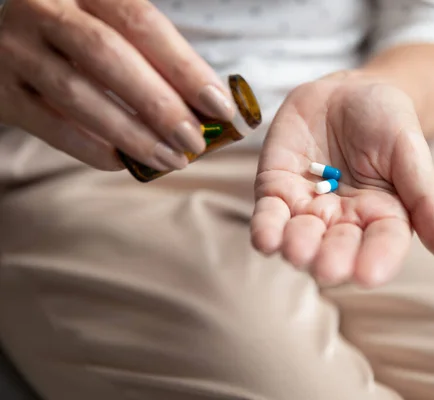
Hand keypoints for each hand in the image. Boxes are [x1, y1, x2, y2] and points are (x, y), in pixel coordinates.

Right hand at [0, 0, 232, 170]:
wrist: (8, 42)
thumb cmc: (82, 41)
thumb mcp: (116, 29)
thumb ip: (157, 59)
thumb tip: (211, 107)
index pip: (142, 22)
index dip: (185, 67)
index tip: (220, 107)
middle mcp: (44, 9)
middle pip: (108, 56)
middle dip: (159, 105)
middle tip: (194, 141)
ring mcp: (16, 48)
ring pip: (78, 94)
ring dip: (132, 134)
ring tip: (170, 159)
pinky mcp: (1, 89)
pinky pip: (49, 125)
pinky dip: (92, 148)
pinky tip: (124, 162)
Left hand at [251, 71, 433, 286]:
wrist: (347, 90)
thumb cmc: (387, 119)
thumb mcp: (411, 150)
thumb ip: (427, 199)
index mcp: (385, 215)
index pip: (384, 245)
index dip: (377, 261)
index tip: (368, 275)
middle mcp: (345, 220)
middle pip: (339, 248)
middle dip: (332, 259)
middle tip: (327, 268)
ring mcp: (309, 207)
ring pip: (301, 237)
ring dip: (297, 246)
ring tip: (296, 250)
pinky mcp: (277, 189)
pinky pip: (269, 214)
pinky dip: (266, 228)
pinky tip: (265, 240)